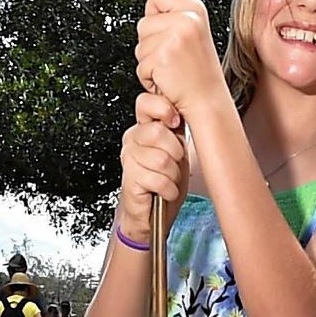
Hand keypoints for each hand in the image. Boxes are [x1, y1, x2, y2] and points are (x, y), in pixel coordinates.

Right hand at [116, 92, 188, 242]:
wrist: (154, 214)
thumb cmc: (167, 181)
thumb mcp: (180, 150)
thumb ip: (179, 129)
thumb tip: (187, 109)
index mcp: (145, 128)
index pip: (146, 103)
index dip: (164, 110)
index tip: (175, 123)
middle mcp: (133, 140)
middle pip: (158, 132)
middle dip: (176, 151)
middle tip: (174, 163)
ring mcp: (129, 159)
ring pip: (162, 158)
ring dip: (174, 174)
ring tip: (169, 179)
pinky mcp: (129, 179)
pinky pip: (158, 179)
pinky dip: (169, 189)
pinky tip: (165, 191)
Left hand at [136, 0, 229, 116]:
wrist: (208, 103)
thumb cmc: (199, 75)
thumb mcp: (192, 33)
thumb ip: (172, 14)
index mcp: (195, 9)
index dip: (156, 12)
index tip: (168, 30)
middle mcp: (187, 19)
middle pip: (144, 21)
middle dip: (151, 43)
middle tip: (173, 57)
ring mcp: (175, 37)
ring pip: (140, 44)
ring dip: (150, 61)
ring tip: (172, 69)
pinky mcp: (162, 56)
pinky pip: (140, 64)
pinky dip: (149, 76)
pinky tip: (168, 79)